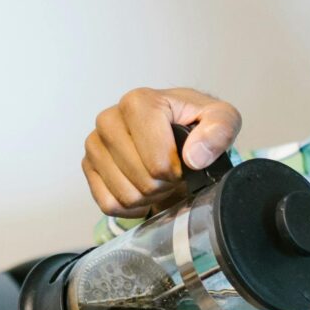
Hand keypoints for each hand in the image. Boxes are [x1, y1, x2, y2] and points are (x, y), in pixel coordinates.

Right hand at [83, 87, 242, 217]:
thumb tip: (195, 156)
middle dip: (163, 185)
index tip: (184, 163)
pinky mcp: (88, 166)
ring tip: (158, 179)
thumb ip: (220, 130)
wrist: (173, 132)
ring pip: (124, 195)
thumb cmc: (193, 124)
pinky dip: (129, 207)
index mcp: (138, 102)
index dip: (176, 171)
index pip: (156, 160)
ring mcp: (95, 144)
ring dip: (148, 197)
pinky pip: (108, 204)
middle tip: (172, 173)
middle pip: (141, 180)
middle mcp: (109, 119)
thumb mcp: (221, 119)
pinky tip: (141, 190)